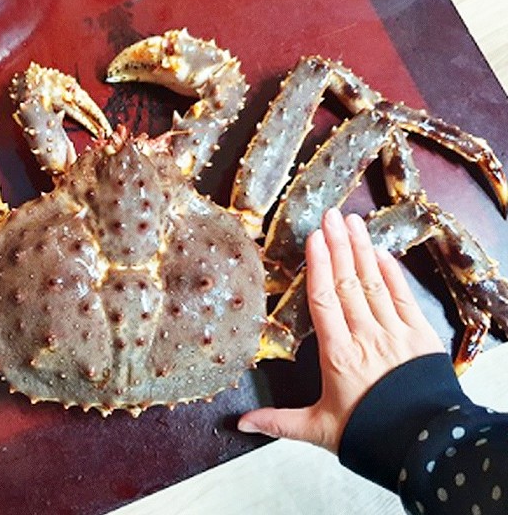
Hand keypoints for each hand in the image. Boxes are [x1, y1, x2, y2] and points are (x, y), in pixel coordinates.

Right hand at [238, 207, 444, 452]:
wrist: (423, 447)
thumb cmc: (369, 436)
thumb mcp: (318, 430)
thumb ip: (279, 422)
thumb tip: (240, 423)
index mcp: (338, 355)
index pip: (324, 301)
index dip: (319, 266)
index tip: (314, 238)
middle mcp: (366, 337)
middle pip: (348, 283)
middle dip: (339, 246)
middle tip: (331, 216)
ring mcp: (395, 334)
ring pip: (374, 284)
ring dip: (363, 251)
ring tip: (353, 222)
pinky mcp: (420, 336)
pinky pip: (404, 298)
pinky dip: (392, 274)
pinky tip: (383, 254)